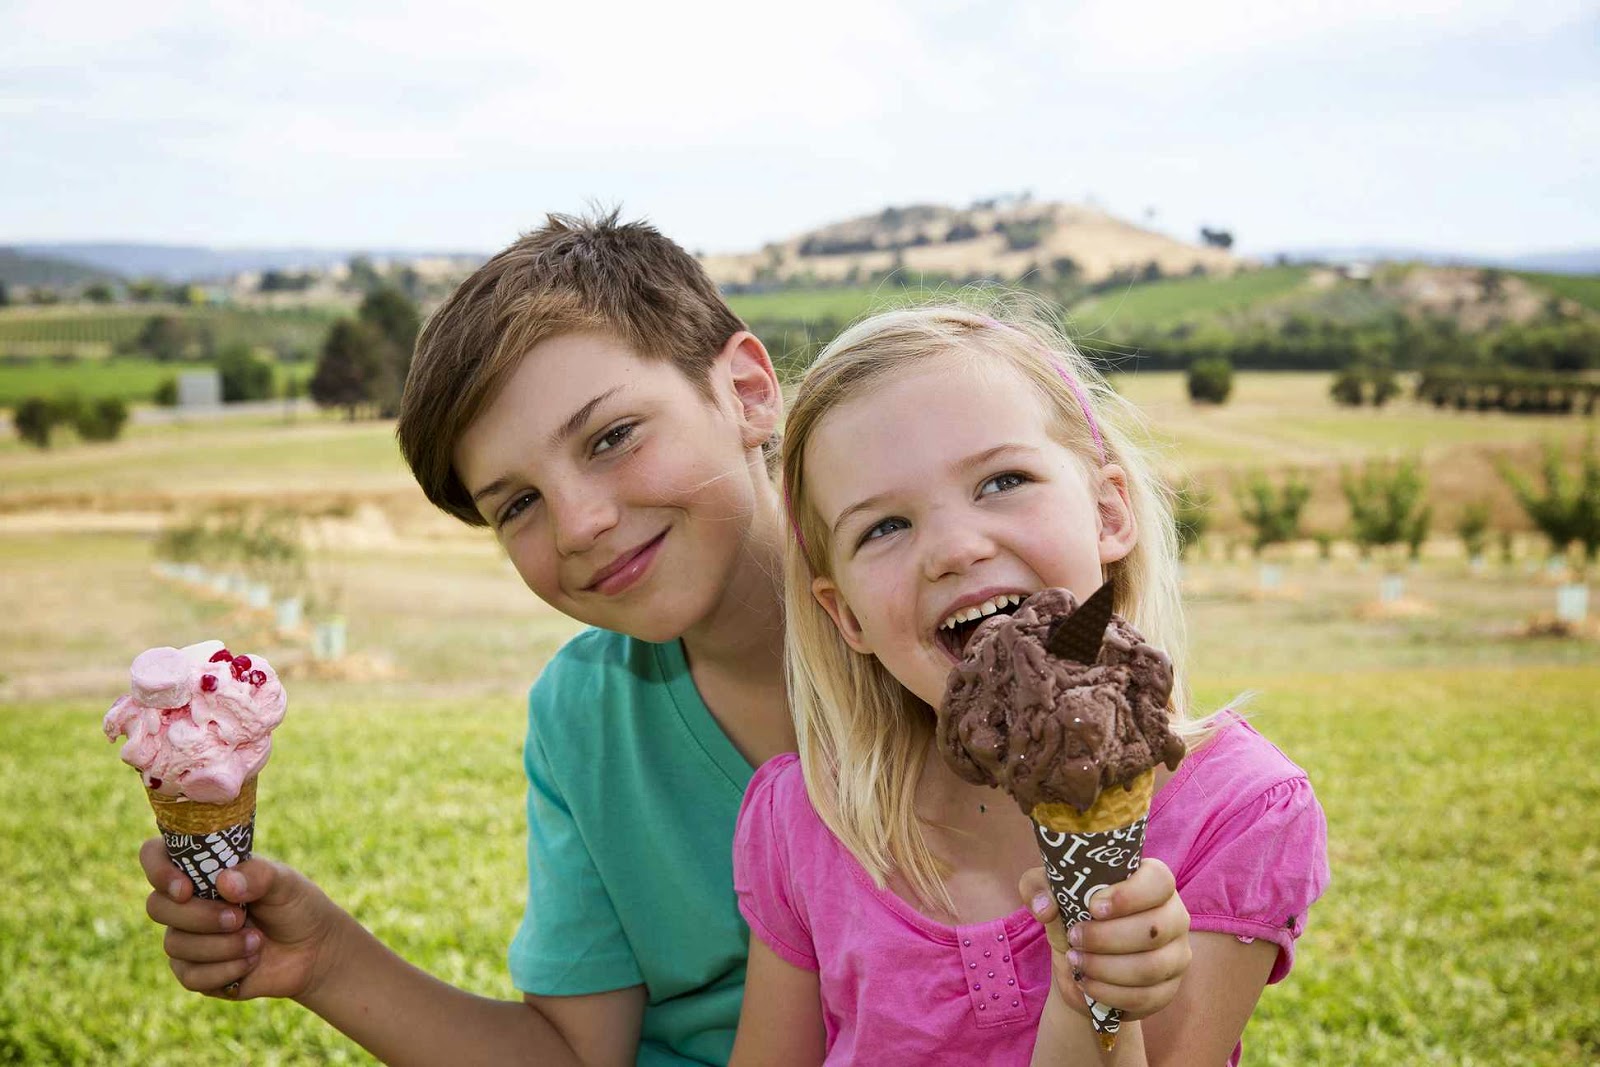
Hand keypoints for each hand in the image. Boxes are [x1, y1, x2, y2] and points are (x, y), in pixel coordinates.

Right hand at [140, 839, 344, 1001]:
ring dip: (221, 946)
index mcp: (205, 870)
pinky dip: (224, 971)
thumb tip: (224, 882)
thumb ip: (259, 875)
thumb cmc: (296, 906)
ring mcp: (188, 938)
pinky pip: (190, 975)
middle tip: (239, 918)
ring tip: (257, 941)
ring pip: (175, 944)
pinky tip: (250, 962)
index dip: (158, 869)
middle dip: (199, 916)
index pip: (155, 855)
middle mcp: (189, 902)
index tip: (186, 889)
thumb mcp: (286, 882)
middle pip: (158, 906)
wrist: (313, 951)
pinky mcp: (195, 972)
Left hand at [1020, 857, 1190, 1020]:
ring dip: (1105, 967)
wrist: (1078, 964)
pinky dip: (1111, 993)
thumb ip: (1039, 887)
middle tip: (1075, 938)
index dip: (1128, 895)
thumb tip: (1046, 907)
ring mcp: (1176, 955)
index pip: (1158, 881)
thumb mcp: (1048, 894)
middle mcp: (1173, 916)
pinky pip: (1146, 997)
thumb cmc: (1072, 916)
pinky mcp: (1168, 989)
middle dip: (1106, 937)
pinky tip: (1087, 984)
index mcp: (1152, 883)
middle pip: (1154, 928)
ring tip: (1076, 962)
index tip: (1093, 907)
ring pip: (1151, 966)